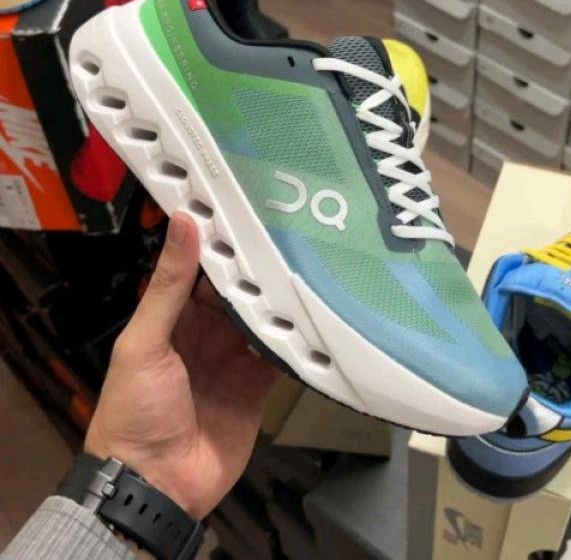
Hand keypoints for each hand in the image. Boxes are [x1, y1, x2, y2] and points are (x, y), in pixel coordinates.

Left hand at [84, 212, 280, 517]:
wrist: (155, 485)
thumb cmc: (133, 412)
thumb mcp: (145, 342)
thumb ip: (168, 286)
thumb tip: (181, 226)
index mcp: (175, 318)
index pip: (202, 269)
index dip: (221, 243)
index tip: (245, 210)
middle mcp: (207, 333)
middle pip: (239, 292)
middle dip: (259, 268)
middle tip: (288, 233)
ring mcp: (234, 358)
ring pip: (264, 318)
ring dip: (281, 300)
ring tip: (307, 266)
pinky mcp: (257, 385)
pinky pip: (280, 355)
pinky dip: (295, 339)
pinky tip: (312, 318)